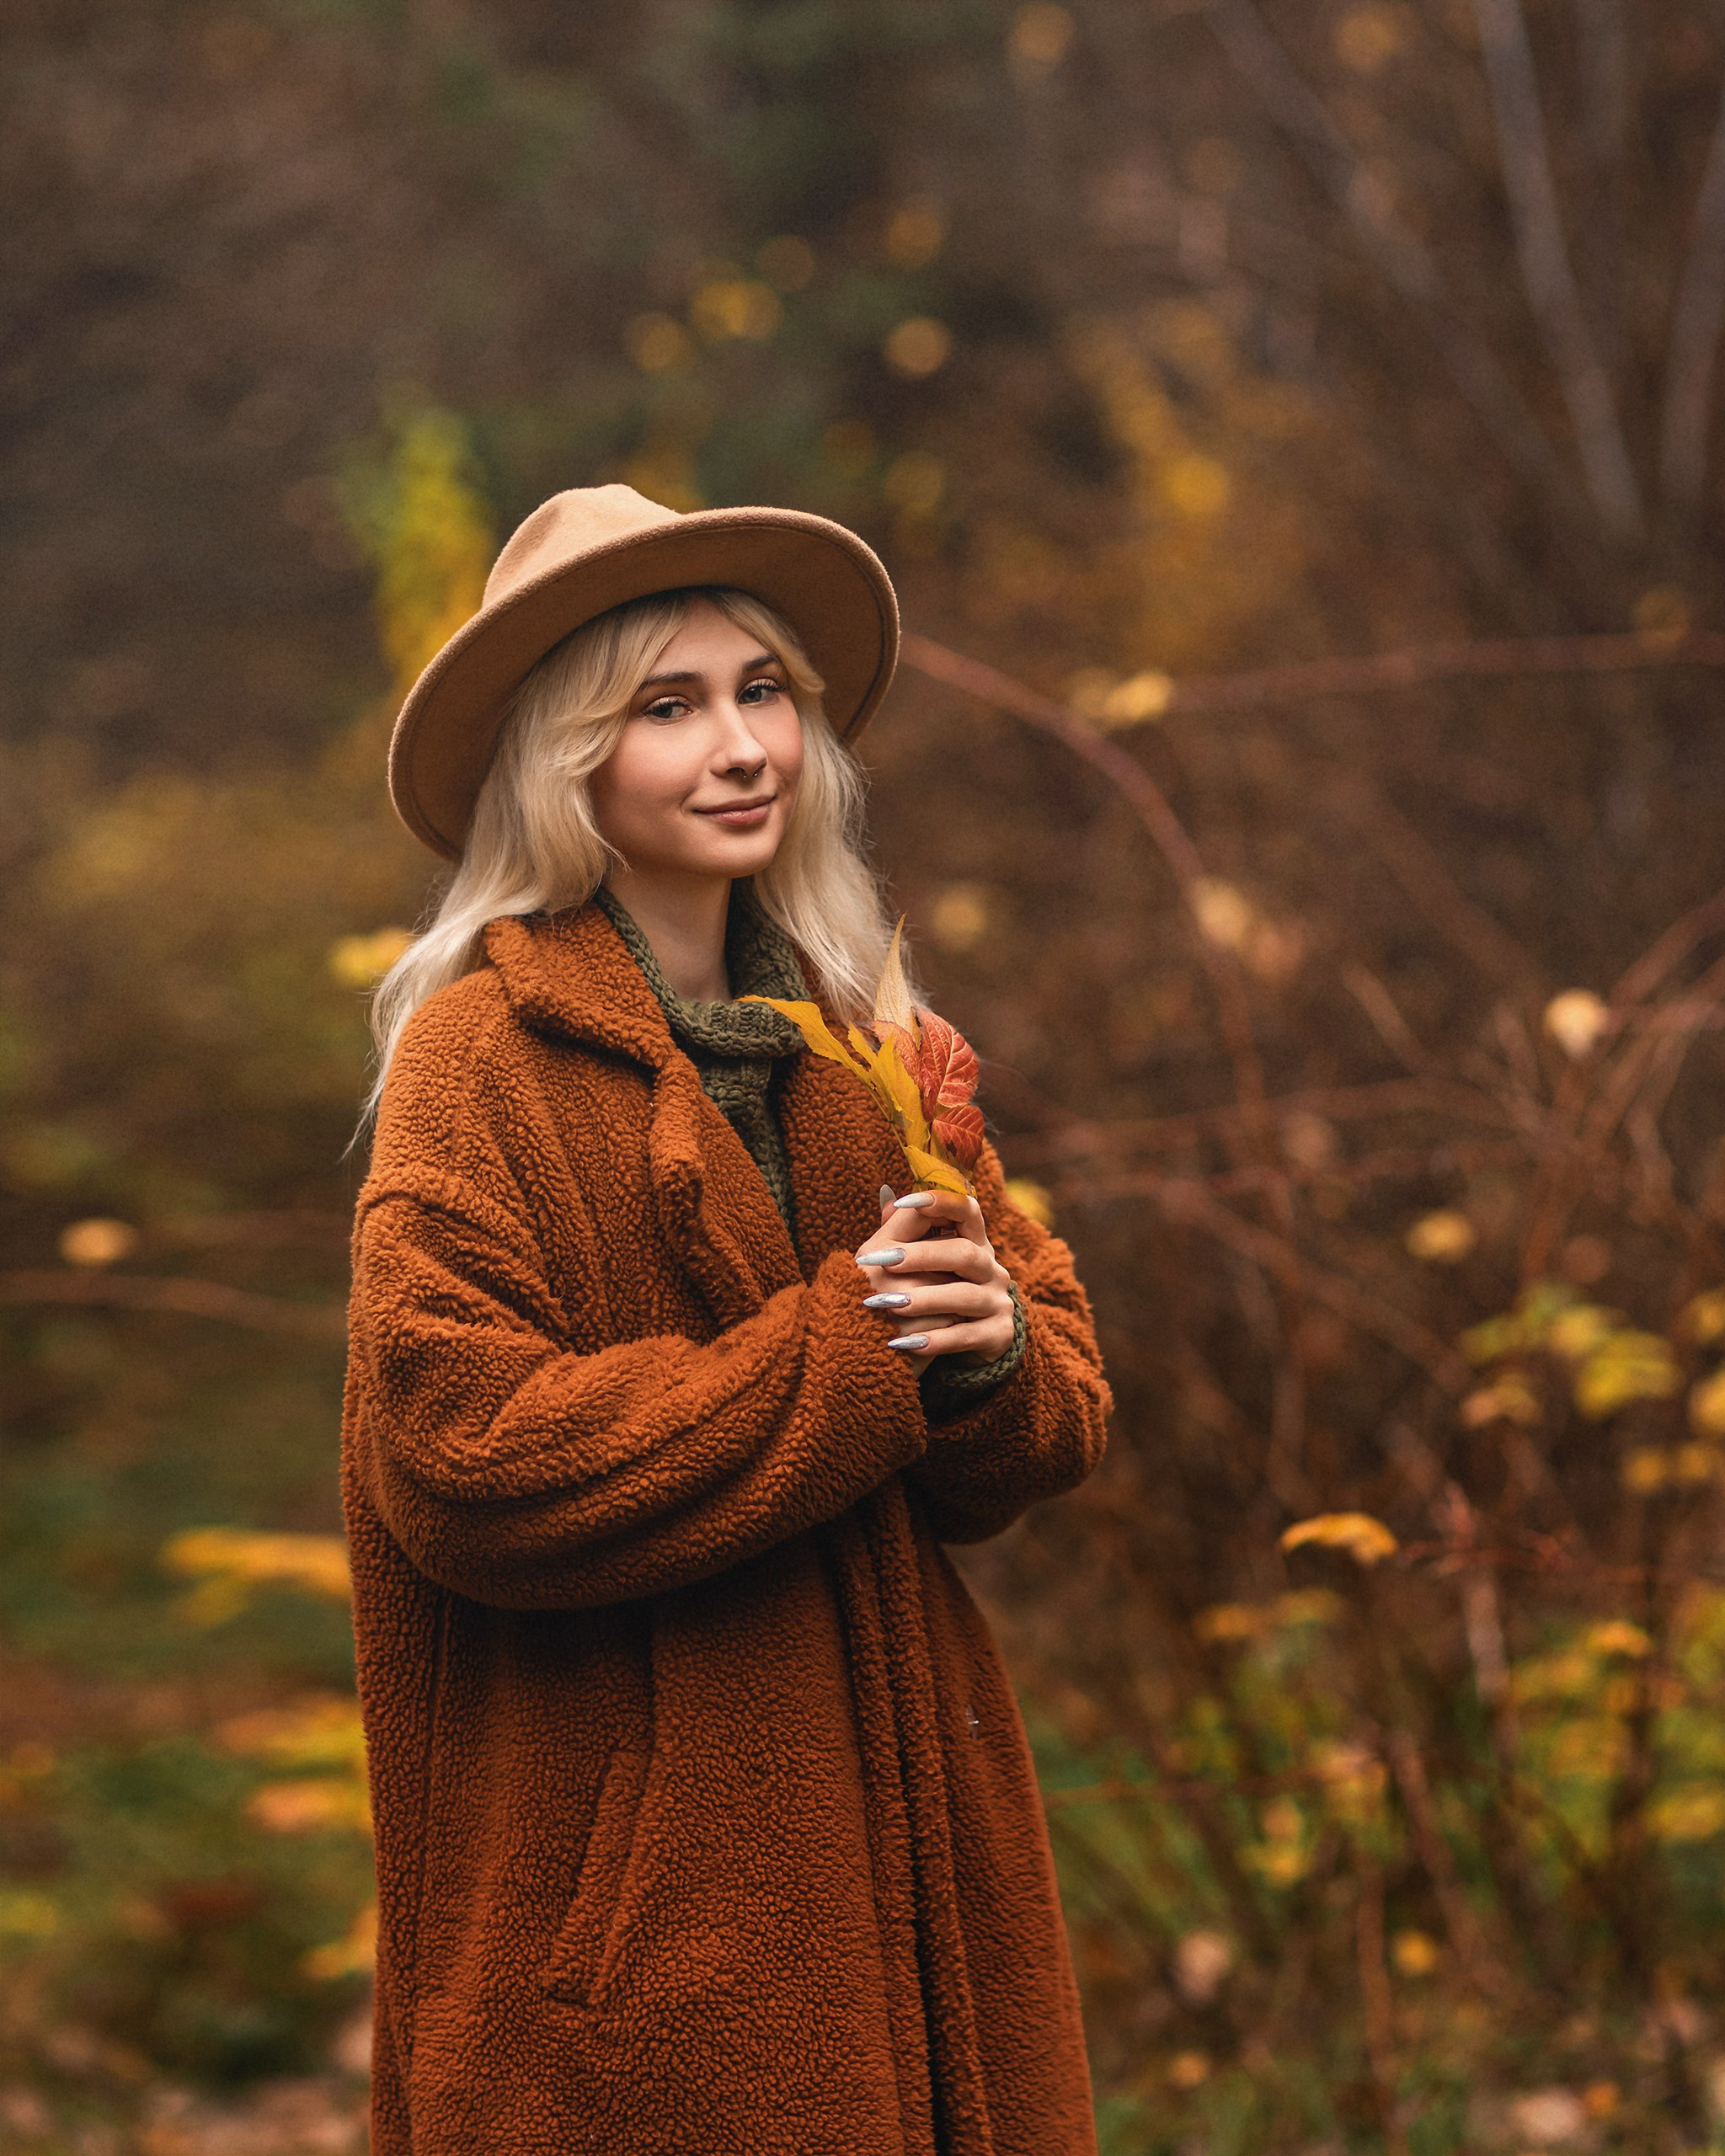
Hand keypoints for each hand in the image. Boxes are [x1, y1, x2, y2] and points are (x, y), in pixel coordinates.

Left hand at [853, 1187, 1015, 1378]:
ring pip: (965, 1296)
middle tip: (885, 1261)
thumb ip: (905, 1231)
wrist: (963, 1344)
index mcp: (974, 1242)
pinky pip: (965, 1336)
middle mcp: (991, 1268)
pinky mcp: (998, 1335)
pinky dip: (935, 1339)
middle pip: (964, 1253)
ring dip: (926, 1299)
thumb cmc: (934, 1291)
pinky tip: (904, 1343)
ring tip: (892, 1304)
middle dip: (924, 1255)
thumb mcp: (920, 1261)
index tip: (908, 1201)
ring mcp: (997, 1301)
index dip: (942, 1201)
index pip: (967, 1210)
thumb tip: (887, 1199)